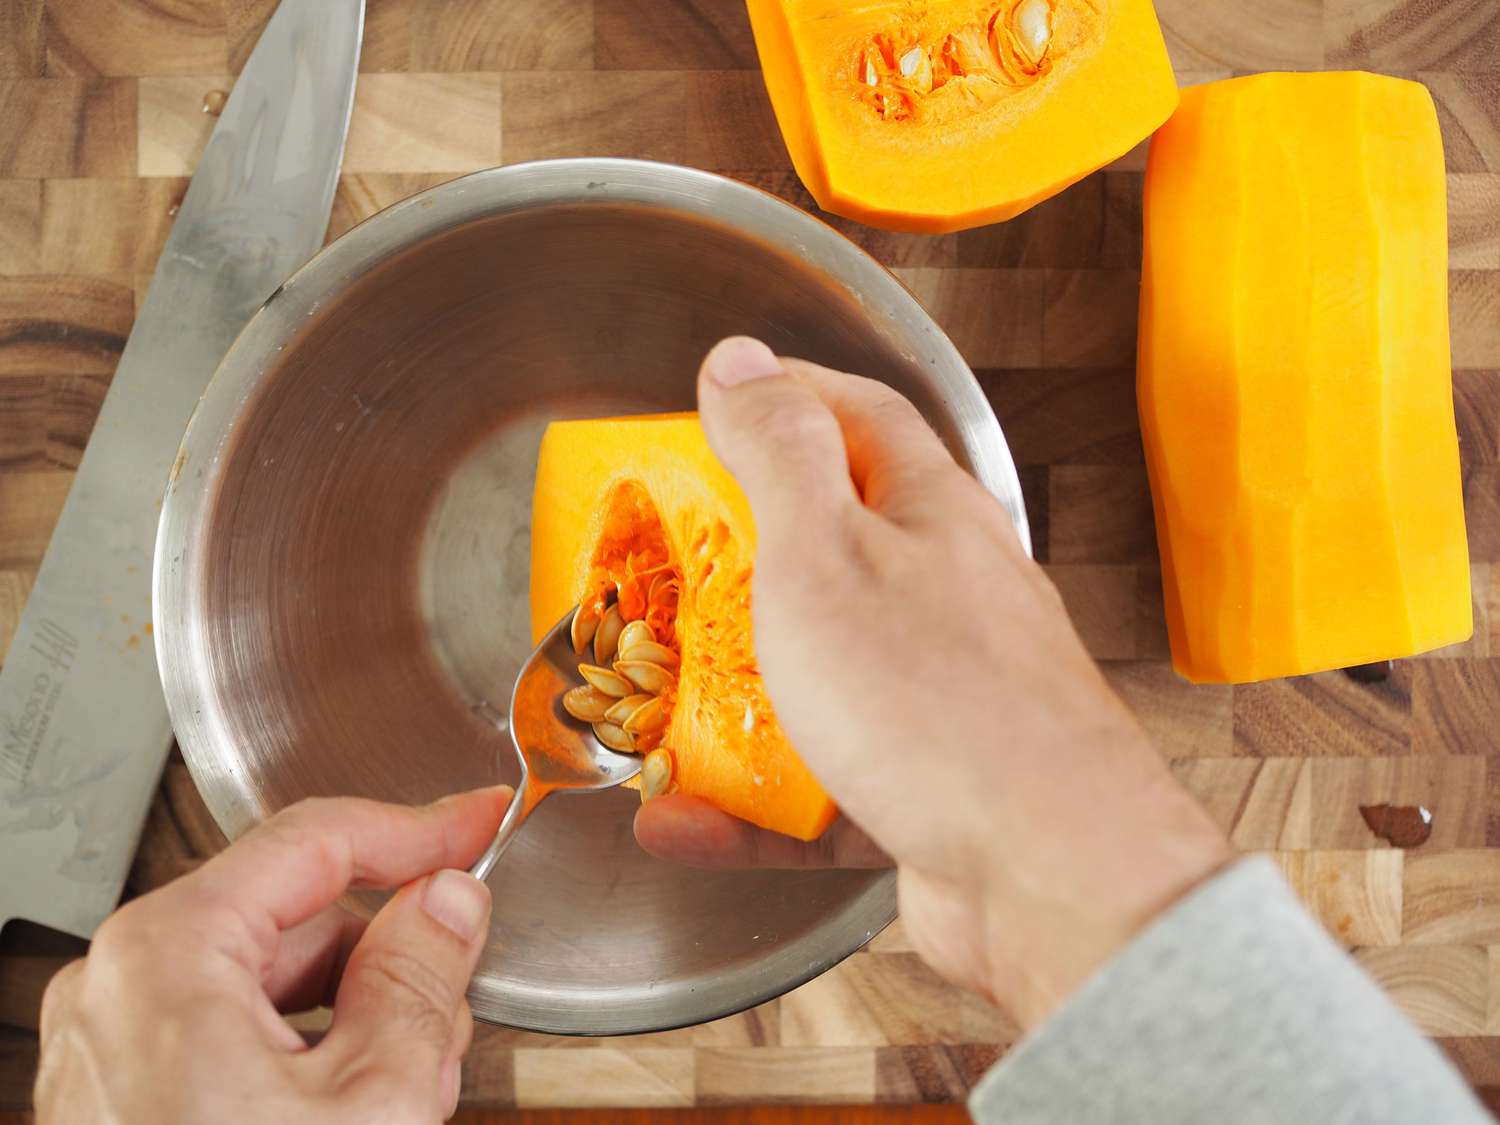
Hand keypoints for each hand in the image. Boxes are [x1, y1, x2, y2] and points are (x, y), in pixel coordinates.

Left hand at [36, 788, 508, 1124]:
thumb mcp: (374, 1102)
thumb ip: (421, 976)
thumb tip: (449, 901)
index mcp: (170, 955)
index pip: (318, 842)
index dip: (420, 828)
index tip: (482, 821)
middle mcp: (124, 984)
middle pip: (299, 918)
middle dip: (389, 960)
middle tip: (448, 1020)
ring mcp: (116, 1040)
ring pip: (275, 979)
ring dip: (360, 1018)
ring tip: (402, 1092)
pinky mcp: (125, 1090)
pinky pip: (237, 1030)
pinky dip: (310, 1056)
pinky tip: (355, 1111)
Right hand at [636, 337, 1231, 1028]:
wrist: (1049, 875)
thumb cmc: (941, 699)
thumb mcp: (829, 551)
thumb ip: (782, 454)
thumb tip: (742, 361)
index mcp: (932, 515)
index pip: (859, 419)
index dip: (786, 397)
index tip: (716, 401)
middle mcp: (947, 597)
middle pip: (833, 553)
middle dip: (738, 559)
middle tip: (664, 566)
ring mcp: (940, 699)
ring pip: (818, 681)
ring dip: (729, 697)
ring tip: (655, 705)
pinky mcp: (925, 793)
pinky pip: (817, 789)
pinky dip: (748, 806)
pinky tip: (683, 822)